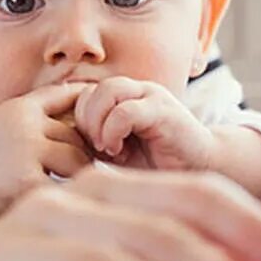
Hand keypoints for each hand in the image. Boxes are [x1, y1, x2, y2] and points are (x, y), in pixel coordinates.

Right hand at [0, 82, 94, 223]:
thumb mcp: (2, 124)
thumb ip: (35, 116)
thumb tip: (81, 99)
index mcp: (19, 108)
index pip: (66, 95)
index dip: (86, 107)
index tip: (95, 125)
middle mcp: (24, 125)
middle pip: (77, 134)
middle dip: (83, 152)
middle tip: (83, 170)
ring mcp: (26, 151)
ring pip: (77, 159)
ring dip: (79, 175)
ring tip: (72, 187)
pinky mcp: (26, 181)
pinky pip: (65, 187)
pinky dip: (67, 196)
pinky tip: (58, 203)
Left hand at [73, 77, 215, 171]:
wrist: (202, 171)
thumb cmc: (156, 167)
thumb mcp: (117, 154)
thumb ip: (93, 143)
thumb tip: (58, 147)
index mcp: (124, 98)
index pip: (84, 95)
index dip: (79, 120)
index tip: (86, 148)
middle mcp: (138, 90)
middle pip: (92, 89)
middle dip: (84, 120)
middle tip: (92, 148)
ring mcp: (152, 96)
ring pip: (107, 91)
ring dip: (97, 122)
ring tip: (104, 148)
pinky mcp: (164, 110)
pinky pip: (125, 110)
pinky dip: (112, 130)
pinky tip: (117, 151)